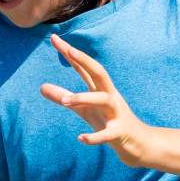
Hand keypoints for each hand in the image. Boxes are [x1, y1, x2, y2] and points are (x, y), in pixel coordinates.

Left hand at [39, 33, 153, 167]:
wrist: (138, 143)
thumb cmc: (109, 122)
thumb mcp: (84, 109)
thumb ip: (64, 98)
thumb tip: (41, 87)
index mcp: (101, 89)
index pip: (84, 67)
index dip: (70, 53)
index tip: (54, 38)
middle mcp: (110, 96)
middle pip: (100, 73)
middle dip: (86, 60)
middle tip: (69, 50)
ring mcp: (116, 113)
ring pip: (103, 99)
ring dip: (83, 98)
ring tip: (65, 101)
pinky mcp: (119, 132)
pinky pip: (106, 134)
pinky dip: (94, 136)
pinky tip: (80, 138)